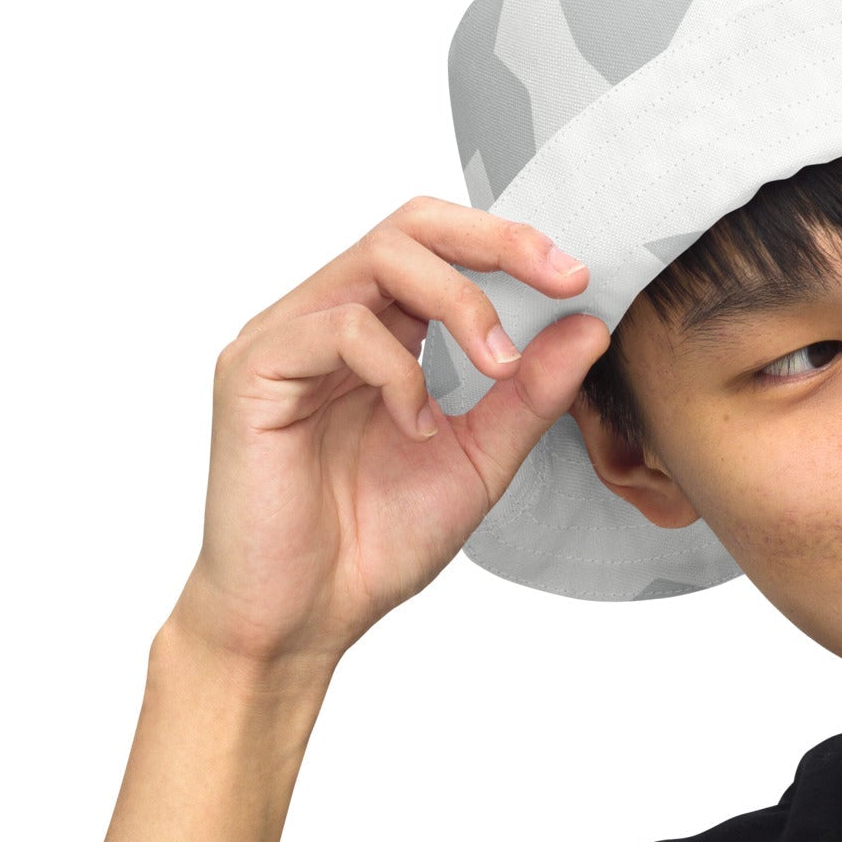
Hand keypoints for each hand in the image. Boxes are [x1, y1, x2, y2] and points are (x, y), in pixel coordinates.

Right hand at [169, 197, 609, 666]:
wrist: (306, 615)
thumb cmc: (376, 541)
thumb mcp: (480, 460)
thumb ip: (530, 395)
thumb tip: (588, 327)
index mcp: (380, 336)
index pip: (438, 247)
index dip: (508, 244)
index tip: (576, 277)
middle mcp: (327, 321)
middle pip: (408, 226)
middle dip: (493, 242)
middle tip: (558, 280)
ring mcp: (286, 340)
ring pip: (378, 259)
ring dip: (461, 306)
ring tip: (499, 370)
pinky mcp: (253, 370)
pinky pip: (339, 328)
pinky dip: (399, 372)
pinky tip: (417, 428)